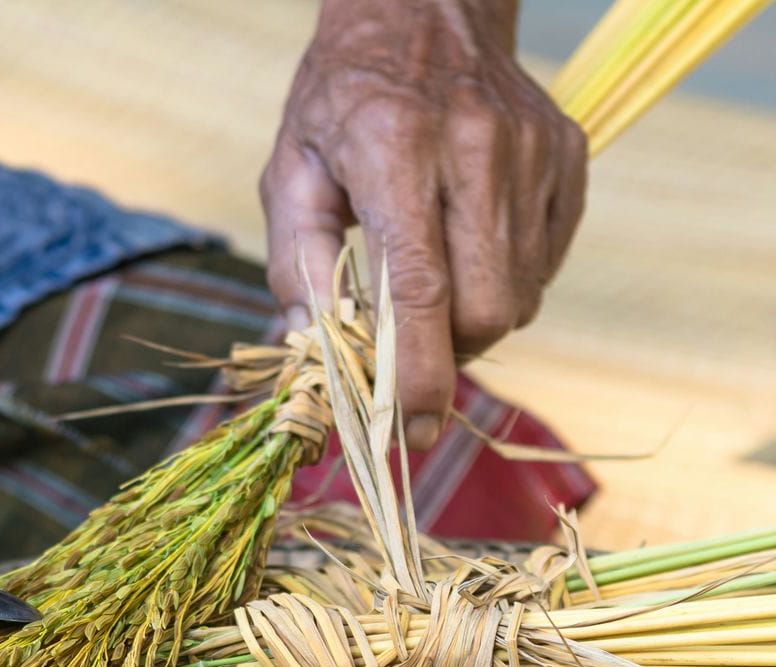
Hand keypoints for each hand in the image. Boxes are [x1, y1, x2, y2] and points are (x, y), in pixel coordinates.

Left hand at [260, 0, 586, 447]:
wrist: (424, 9)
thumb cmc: (342, 99)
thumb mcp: (291, 170)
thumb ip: (295, 265)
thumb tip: (310, 355)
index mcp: (395, 150)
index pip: (419, 289)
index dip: (416, 373)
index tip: (408, 430)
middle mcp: (477, 149)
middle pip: (486, 309)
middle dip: (447, 356)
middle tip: (408, 354)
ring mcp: (534, 153)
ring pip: (521, 296)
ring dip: (473, 322)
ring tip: (430, 290)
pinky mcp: (569, 158)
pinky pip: (545, 264)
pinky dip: (506, 283)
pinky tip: (466, 250)